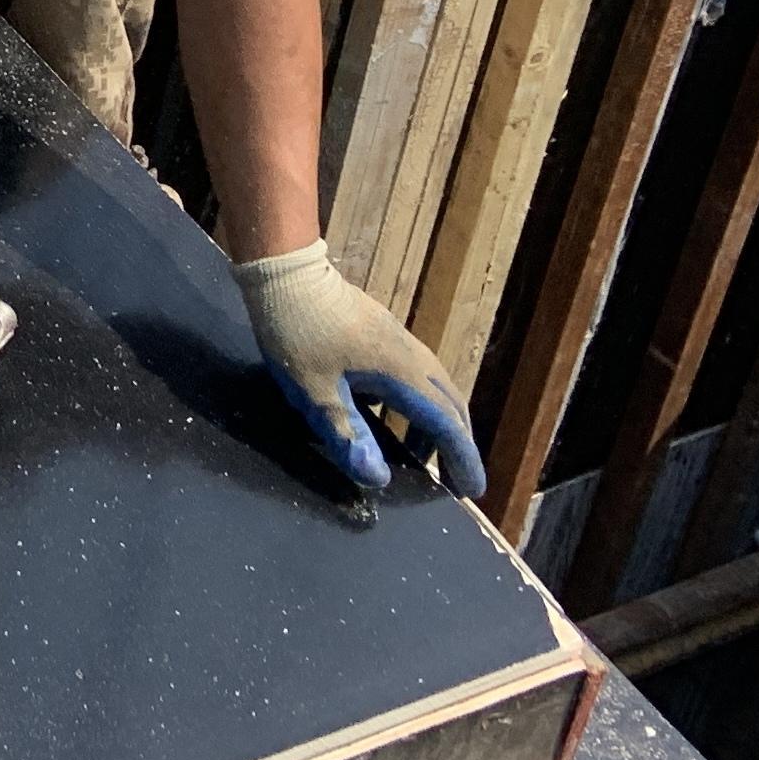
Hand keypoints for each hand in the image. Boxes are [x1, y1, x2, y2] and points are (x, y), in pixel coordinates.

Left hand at [236, 241, 486, 496]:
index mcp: (400, 371)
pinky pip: (418, 374)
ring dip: (440, 422)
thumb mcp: (314, 392)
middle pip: (451, 403)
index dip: (461, 458)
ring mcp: (398, 339)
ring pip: (436, 386)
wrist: (286, 270)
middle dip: (457, 444)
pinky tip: (394, 416)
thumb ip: (346, 434)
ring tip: (424, 456)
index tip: (472, 490)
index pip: (445, 422)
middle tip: (456, 480)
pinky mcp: (384, 332)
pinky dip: (421, 403)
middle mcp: (410, 354)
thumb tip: (378, 479)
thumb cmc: (296, 332)